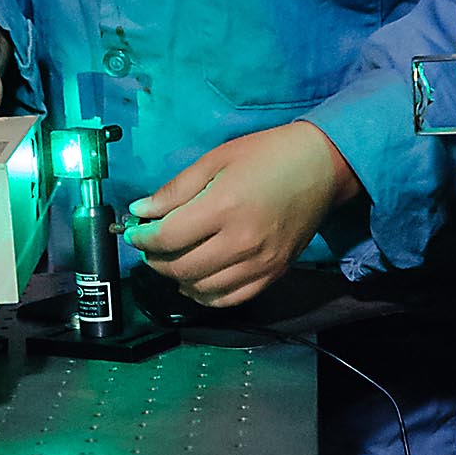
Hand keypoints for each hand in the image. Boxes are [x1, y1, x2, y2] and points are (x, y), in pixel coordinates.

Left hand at [123, 121, 360, 308]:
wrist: (322, 166)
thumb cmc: (266, 155)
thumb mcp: (215, 160)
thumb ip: (176, 190)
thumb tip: (140, 212)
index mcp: (224, 207)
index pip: (168, 237)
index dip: (142, 238)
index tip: (133, 232)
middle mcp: (242, 242)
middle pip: (181, 268)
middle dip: (155, 260)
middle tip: (149, 246)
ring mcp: (260, 263)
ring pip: (202, 289)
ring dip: (177, 279)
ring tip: (171, 260)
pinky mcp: (274, 274)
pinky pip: (231, 299)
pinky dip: (206, 296)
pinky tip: (195, 281)